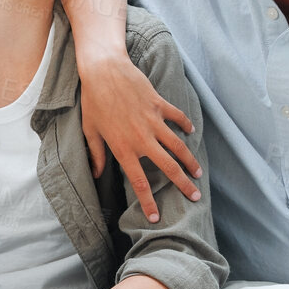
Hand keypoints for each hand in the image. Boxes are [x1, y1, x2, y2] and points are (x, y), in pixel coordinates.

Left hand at [76, 49, 200, 221]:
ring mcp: (153, 122)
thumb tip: (95, 174)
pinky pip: (177, 118)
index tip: (155, 217)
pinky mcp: (159, 105)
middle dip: (183, 185)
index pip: (139, 182)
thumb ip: (96, 154)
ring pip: (179, 146)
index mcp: (123, 148)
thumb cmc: (93, 101)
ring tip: (198, 173)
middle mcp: (142, 139)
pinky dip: (185, 124)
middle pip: (168, 168)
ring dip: (191, 161)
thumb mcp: (90, 131)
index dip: (148, 202)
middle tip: (195, 197)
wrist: (104, 70)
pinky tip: (191, 131)